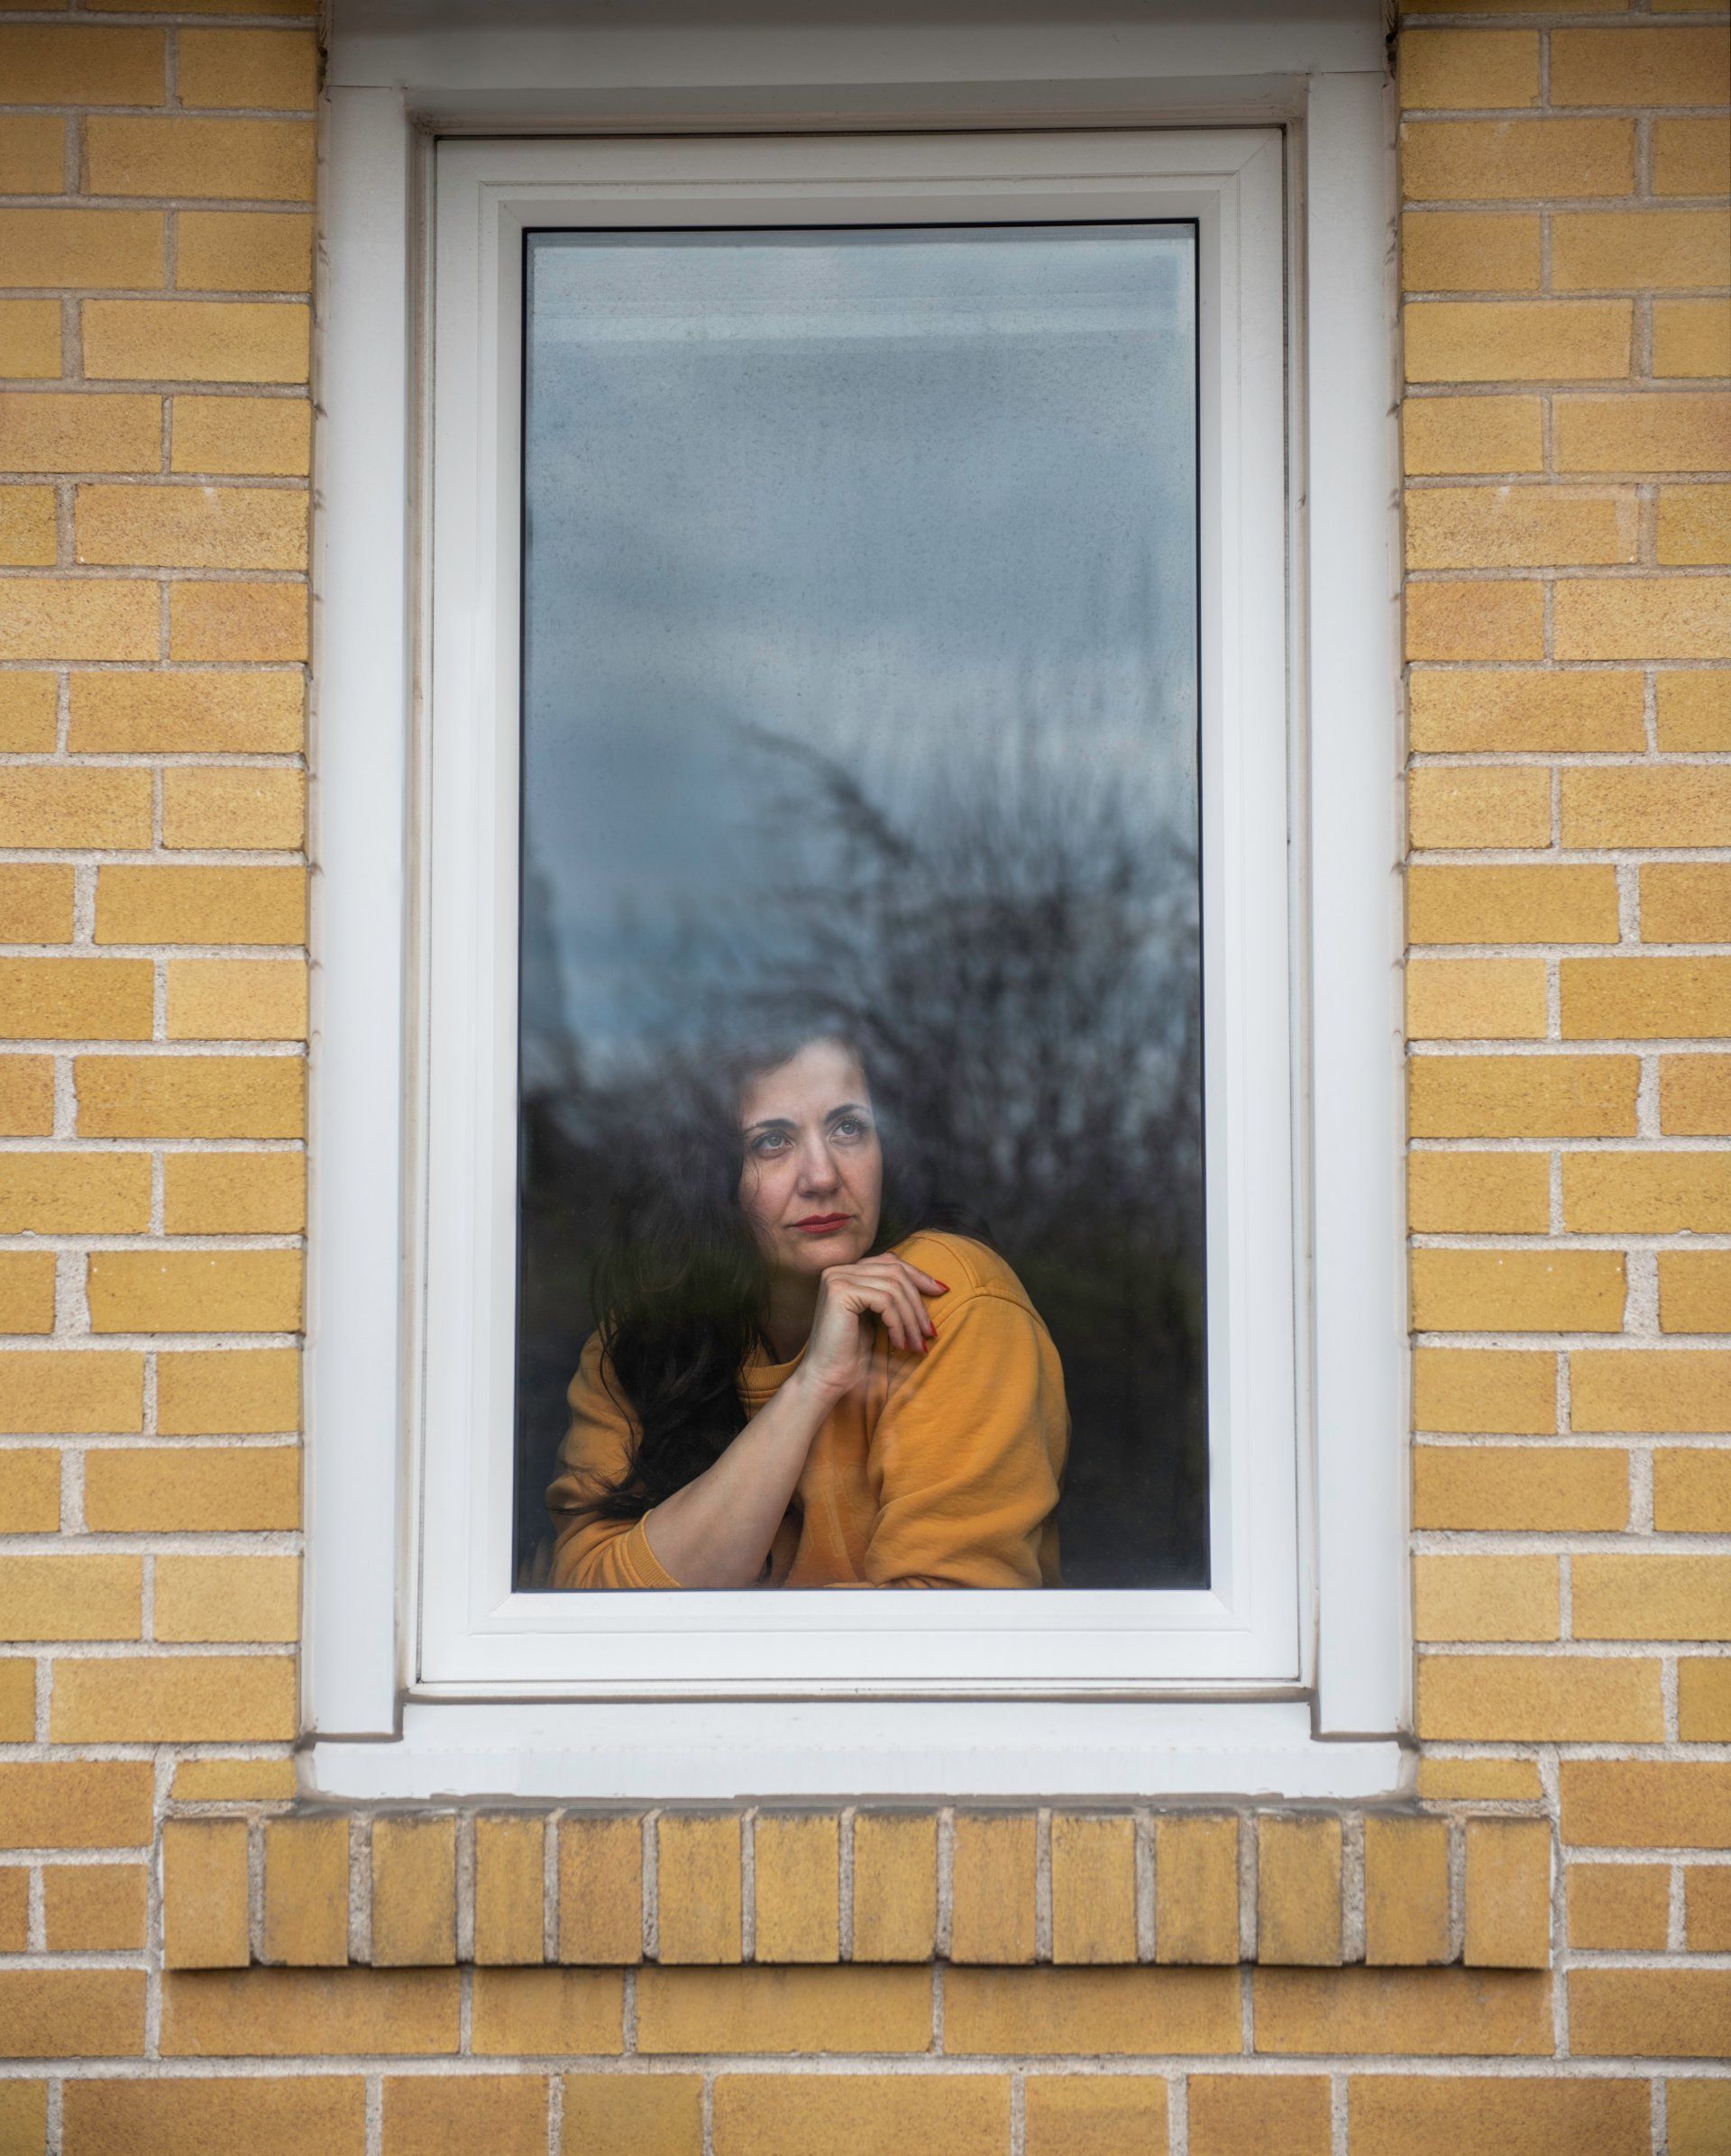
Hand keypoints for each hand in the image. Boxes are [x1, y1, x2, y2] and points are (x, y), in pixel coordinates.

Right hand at [793, 1254, 948, 1405]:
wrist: (827, 1379)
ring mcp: (837, 1278)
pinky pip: (885, 1300)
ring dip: (911, 1318)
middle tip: (930, 1331)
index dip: (919, 1276)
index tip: (941, 1291)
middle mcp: (838, 1270)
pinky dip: (898, 1323)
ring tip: (917, 1343)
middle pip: (895, 1271)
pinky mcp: (840, 1292)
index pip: (891, 1262)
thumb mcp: (878, 1318)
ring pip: (894, 1287)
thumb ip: (893, 1296)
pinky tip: (899, 1344)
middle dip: (918, 1302)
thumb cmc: (852, 1354)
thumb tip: (935, 1284)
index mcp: (846, 1272)